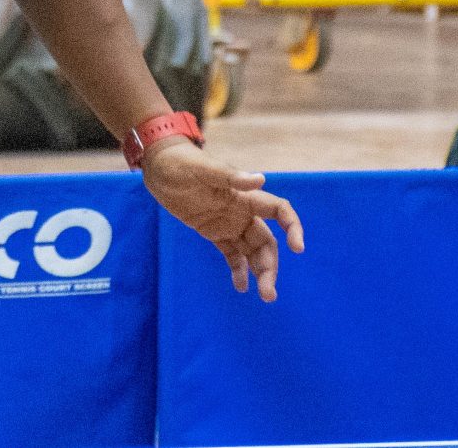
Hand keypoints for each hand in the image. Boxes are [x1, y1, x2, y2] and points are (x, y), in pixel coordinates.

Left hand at [141, 140, 303, 300]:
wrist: (160, 166)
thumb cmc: (181, 162)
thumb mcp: (204, 168)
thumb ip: (230, 176)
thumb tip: (260, 180)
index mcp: (244, 196)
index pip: (278, 210)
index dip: (292, 226)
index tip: (297, 248)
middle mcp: (241, 212)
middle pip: (266, 241)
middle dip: (270, 266)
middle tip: (268, 293)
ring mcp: (228, 223)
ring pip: (252, 251)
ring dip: (259, 272)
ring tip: (263, 296)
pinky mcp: (213, 232)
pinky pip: (232, 254)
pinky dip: (238, 270)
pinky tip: (241, 287)